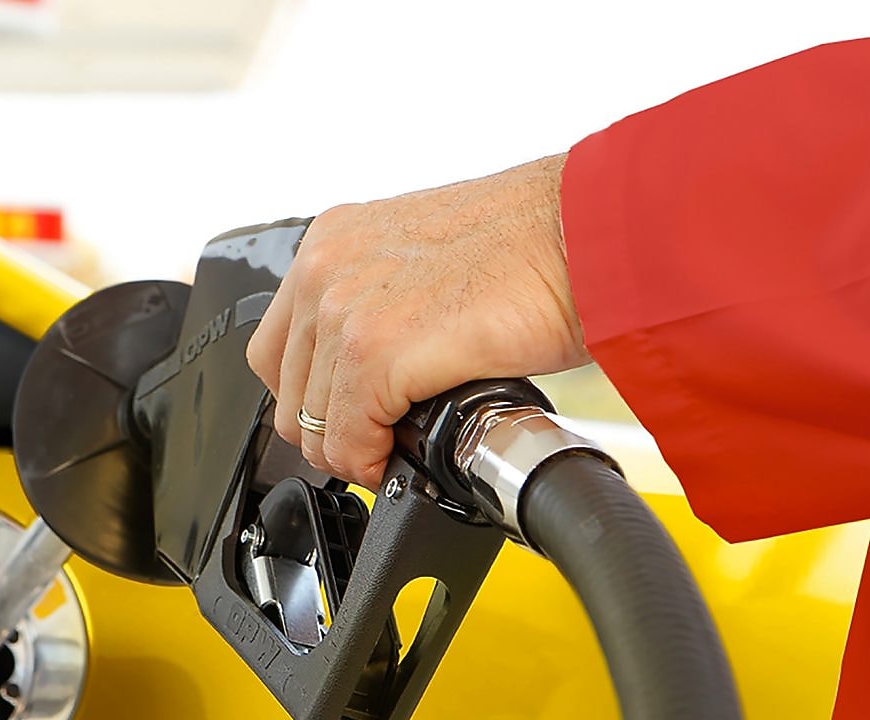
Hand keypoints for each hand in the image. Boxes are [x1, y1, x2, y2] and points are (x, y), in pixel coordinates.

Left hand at [246, 153, 588, 488]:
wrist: (590, 232)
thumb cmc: (536, 243)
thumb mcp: (427, 262)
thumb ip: (383, 303)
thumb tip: (374, 371)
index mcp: (335, 241)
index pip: (279, 346)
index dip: (312, 395)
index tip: (346, 415)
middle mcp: (327, 266)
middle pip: (286, 388)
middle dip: (329, 429)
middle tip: (376, 442)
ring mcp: (346, 307)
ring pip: (312, 422)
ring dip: (352, 449)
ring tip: (397, 448)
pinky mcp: (378, 349)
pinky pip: (348, 438)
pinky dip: (372, 460)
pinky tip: (405, 453)